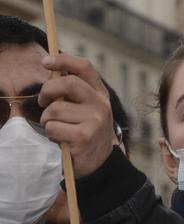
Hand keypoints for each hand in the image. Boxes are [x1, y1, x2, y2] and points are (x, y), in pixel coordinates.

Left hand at [39, 53, 115, 178]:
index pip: (84, 67)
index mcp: (99, 93)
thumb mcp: (86, 108)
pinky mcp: (84, 137)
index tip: (46, 61)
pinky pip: (53, 128)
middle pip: (67, 83)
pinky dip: (51, 134)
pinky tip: (60, 140)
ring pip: (55, 109)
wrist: (99, 162)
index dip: (64, 60)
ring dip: (47, 119)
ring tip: (55, 128)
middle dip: (47, 91)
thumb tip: (51, 72)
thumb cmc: (86, 131)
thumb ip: (72, 92)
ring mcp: (94, 120)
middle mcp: (100, 103)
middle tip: (42, 101)